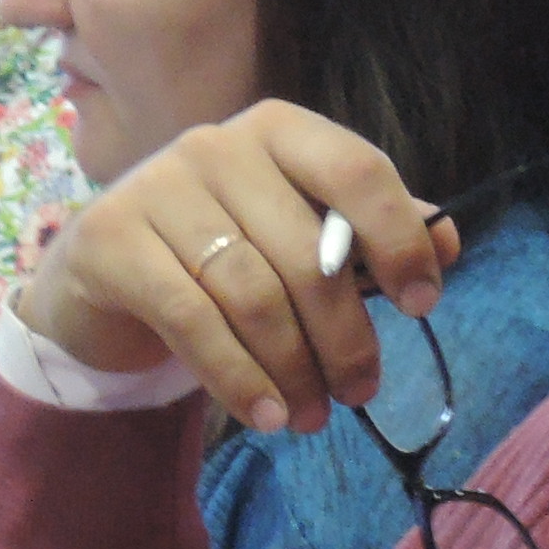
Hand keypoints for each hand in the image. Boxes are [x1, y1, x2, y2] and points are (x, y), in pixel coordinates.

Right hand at [17, 102, 450, 431]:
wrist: (101, 278)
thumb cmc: (219, 253)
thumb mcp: (297, 236)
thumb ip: (368, 235)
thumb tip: (447, 242)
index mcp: (278, 131)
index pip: (358, 171)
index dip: (400, 241)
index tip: (423, 305)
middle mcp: (217, 145)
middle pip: (309, 255)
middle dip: (346, 338)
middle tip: (360, 391)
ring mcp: (157, 187)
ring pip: (254, 296)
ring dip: (294, 371)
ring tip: (312, 417)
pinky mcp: (110, 240)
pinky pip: (193, 321)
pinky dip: (239, 378)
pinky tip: (266, 417)